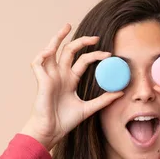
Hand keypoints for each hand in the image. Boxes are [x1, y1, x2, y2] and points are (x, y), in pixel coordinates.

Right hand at [22, 24, 123, 149]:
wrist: (52, 131)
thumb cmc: (65, 121)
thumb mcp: (89, 109)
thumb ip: (103, 100)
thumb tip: (121, 92)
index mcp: (70, 80)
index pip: (83, 60)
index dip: (95, 55)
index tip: (109, 55)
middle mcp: (59, 75)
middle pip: (68, 51)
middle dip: (80, 41)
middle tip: (95, 37)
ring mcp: (49, 76)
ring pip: (51, 51)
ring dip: (57, 38)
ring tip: (66, 27)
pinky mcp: (41, 81)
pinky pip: (37, 63)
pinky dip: (42, 55)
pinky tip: (50, 50)